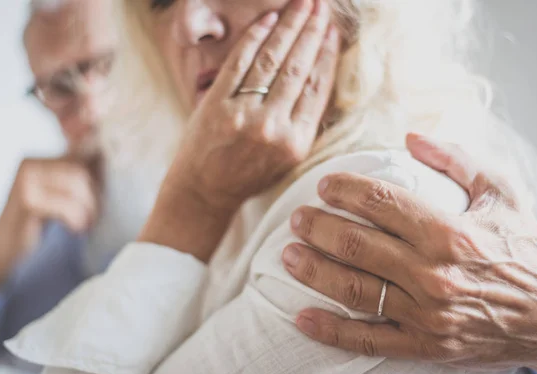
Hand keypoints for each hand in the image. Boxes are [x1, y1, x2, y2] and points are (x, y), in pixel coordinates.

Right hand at [0, 156, 100, 290]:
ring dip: (88, 208)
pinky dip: (77, 219)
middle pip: (82, 169)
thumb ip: (78, 180)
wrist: (3, 258)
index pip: (82, 154)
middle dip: (95, 196)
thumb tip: (106, 162)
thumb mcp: (60, 198)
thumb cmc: (35, 229)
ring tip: (85, 224)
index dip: (99, 176)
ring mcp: (26, 180)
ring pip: (78, 183)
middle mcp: (30, 164)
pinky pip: (68, 204)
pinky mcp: (27, 200)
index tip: (99, 199)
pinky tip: (74, 230)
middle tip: (93, 217)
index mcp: (39, 161)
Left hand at [140, 0, 340, 261]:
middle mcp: (273, 127)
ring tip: (300, 3)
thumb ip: (303, 123)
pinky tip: (268, 19)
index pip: (317, 88)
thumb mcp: (286, 160)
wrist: (204, 192)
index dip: (326, 54)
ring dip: (288, 26)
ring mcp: (243, 114)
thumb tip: (319, 76)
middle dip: (310, 30)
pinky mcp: (216, 104)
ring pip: (272, 60)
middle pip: (298, 68)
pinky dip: (254, 37)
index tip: (331, 31)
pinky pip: (239, 62)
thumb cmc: (247, 176)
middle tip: (319, 4)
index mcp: (296, 143)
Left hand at [282, 133, 536, 371]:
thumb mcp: (502, 194)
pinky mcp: (424, 345)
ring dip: (313, 271)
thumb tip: (410, 136)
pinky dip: (332, 331)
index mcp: (451, 232)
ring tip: (287, 255)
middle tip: (297, 218)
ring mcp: (425, 314)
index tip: (323, 185)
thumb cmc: (526, 250)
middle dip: (319, 228)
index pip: (381, 203)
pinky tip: (301, 318)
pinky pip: (368, 340)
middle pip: (357, 245)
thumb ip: (457, 160)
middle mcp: (433, 273)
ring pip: (354, 289)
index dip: (345, 191)